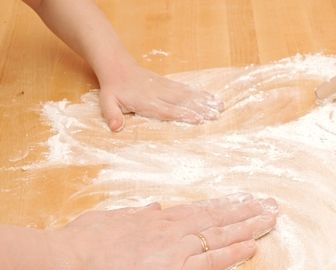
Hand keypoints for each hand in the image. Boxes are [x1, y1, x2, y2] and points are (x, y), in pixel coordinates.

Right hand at [53, 193, 277, 269]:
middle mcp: (173, 229)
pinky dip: (235, 252)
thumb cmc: (83, 242)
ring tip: (272, 218)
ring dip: (249, 226)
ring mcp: (177, 248)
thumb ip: (136, 214)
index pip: (200, 210)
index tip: (242, 199)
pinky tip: (254, 246)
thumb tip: (155, 208)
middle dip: (246, 211)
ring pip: (221, 234)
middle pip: (218, 217)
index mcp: (157, 220)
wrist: (71, 262)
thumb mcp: (111, 220)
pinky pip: (213, 261)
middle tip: (270, 204)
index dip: (224, 205)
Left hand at [98, 63, 222, 131]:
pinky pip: (185, 89)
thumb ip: (112, 115)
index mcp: (146, 101)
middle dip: (201, 108)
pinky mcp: (168, 83)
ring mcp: (165, 87)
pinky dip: (198, 93)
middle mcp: (159, 94)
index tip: (198, 119)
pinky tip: (209, 97)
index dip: (183, 115)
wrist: (117, 66)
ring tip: (219, 106)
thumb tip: (116, 127)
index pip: (167, 110)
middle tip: (216, 114)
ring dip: (204, 100)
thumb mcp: (107, 102)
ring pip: (187, 95)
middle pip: (183, 102)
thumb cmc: (113, 89)